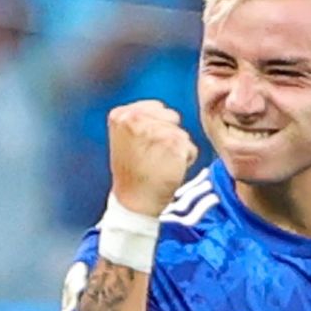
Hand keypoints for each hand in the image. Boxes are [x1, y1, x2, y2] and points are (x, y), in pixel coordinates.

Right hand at [107, 100, 198, 216]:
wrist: (133, 203)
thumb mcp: (125, 138)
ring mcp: (156, 129)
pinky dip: (185, 161)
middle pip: (171, 117)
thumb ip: (141, 119)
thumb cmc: (132, 172)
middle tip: (151, 157)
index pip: (156, 108)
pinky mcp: (174, 143)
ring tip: (159, 164)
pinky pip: (190, 148)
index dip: (156, 128)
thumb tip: (165, 110)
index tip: (143, 147)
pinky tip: (168, 171)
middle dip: (168, 135)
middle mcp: (136, 118)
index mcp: (121, 114)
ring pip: (182, 133)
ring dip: (177, 149)